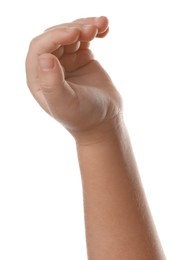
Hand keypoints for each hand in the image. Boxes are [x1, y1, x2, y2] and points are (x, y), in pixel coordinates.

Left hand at [26, 16, 121, 142]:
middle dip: (73, 29)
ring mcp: (66, 62)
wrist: (103, 122)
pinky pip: (84, 39)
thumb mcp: (65, 104)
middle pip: (55, 37)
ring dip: (85, 26)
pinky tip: (105, 30)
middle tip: (92, 29)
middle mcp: (49, 67)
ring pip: (71, 34)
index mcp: (38, 78)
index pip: (40, 47)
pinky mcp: (81, 59)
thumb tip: (44, 58)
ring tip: (102, 25)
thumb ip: (52, 84)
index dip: (56, 36)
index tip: (76, 33)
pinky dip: (94, 31)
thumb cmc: (83, 117)